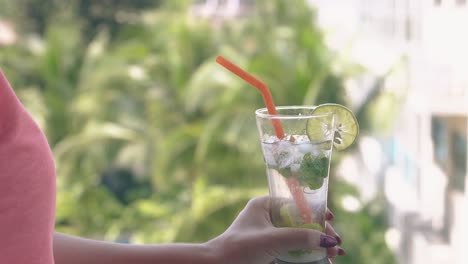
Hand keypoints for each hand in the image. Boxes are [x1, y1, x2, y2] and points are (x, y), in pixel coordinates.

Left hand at [206, 196, 344, 263]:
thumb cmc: (239, 249)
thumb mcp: (272, 240)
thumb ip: (299, 238)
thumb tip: (328, 240)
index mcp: (265, 205)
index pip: (296, 203)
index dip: (315, 211)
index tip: (331, 218)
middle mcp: (268, 217)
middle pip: (301, 221)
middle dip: (320, 232)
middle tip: (336, 243)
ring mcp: (270, 234)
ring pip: (299, 236)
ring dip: (317, 244)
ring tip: (335, 255)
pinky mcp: (270, 249)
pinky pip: (293, 249)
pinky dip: (308, 254)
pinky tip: (323, 259)